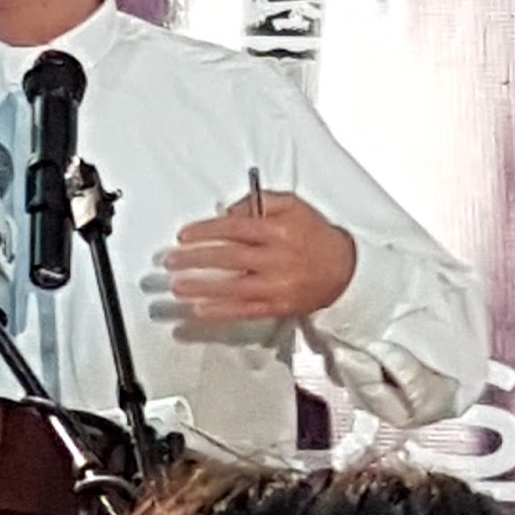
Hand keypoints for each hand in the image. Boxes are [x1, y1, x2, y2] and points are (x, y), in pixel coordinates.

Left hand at [165, 191, 355, 321]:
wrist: (344, 269)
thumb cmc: (314, 234)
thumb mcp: (292, 205)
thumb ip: (259, 202)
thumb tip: (227, 211)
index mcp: (278, 230)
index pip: (234, 228)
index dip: (205, 231)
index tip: (183, 236)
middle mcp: (276, 258)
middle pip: (228, 258)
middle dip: (195, 259)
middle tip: (171, 261)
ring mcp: (277, 285)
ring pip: (233, 288)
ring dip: (201, 288)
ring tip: (177, 287)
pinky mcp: (278, 306)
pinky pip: (245, 310)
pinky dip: (220, 311)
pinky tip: (200, 310)